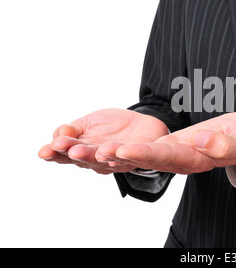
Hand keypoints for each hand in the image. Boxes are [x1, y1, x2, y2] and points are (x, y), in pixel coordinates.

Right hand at [38, 108, 168, 174]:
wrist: (143, 123)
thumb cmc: (113, 126)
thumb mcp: (90, 123)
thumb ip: (74, 130)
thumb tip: (60, 132)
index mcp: (82, 151)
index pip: (65, 154)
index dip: (55, 154)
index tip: (44, 151)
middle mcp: (97, 160)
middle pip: (83, 158)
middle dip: (73, 152)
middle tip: (63, 147)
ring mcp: (116, 161)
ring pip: (104, 160)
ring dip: (93, 155)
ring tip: (83, 150)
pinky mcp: (137, 157)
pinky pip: (129, 157)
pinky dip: (121, 155)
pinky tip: (113, 150)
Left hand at [98, 113, 235, 174]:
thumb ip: (224, 144)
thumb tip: (202, 142)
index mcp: (197, 159)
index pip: (169, 157)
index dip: (146, 154)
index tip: (124, 149)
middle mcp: (181, 161)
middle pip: (146, 159)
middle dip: (120, 156)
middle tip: (94, 153)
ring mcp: (173, 156)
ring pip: (140, 156)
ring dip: (115, 153)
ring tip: (85, 151)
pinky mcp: (169, 148)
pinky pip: (143, 149)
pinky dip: (123, 148)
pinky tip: (104, 147)